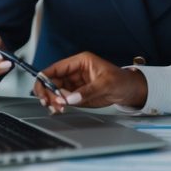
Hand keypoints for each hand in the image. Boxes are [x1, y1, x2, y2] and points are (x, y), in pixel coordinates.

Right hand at [33, 52, 147, 112]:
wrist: (129, 91)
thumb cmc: (121, 80)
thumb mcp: (105, 84)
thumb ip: (87, 91)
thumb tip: (69, 98)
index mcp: (80, 62)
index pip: (56, 68)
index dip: (46, 78)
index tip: (41, 89)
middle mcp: (74, 72)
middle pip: (52, 81)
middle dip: (48, 92)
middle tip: (51, 103)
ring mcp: (75, 83)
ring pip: (55, 91)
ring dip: (52, 100)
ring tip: (57, 108)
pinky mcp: (77, 94)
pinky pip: (62, 99)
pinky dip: (58, 104)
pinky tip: (58, 109)